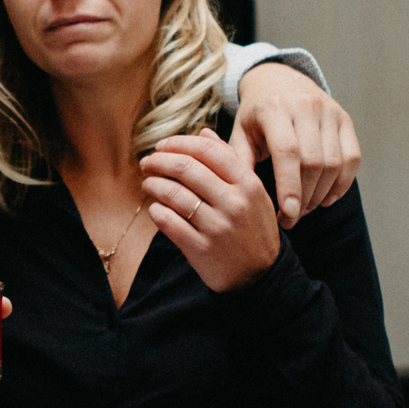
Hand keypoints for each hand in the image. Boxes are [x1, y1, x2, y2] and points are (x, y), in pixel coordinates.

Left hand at [141, 129, 280, 292]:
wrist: (260, 275)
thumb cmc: (254, 228)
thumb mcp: (253, 192)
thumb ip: (230, 161)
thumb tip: (204, 132)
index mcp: (248, 184)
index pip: (208, 150)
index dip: (179, 143)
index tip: (163, 145)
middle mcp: (234, 203)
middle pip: (187, 169)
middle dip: (159, 161)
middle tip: (147, 162)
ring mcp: (218, 227)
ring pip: (174, 195)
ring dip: (154, 185)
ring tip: (148, 183)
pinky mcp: (202, 249)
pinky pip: (169, 223)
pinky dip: (156, 212)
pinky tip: (154, 208)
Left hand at [233, 62, 359, 226]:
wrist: (278, 80)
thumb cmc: (255, 115)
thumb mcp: (239, 133)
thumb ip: (236, 162)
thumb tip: (237, 196)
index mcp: (274, 108)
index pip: (288, 152)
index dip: (289, 186)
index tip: (288, 214)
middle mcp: (305, 105)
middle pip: (314, 161)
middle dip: (304, 196)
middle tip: (291, 217)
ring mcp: (329, 110)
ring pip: (334, 162)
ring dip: (322, 193)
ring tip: (304, 209)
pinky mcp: (345, 118)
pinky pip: (352, 157)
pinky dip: (343, 183)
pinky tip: (327, 198)